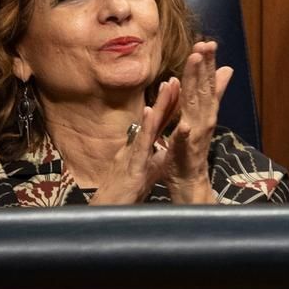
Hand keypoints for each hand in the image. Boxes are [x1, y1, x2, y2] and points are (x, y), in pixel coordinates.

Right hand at [89, 80, 178, 205]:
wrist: (110, 211)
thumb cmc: (128, 192)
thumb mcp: (147, 171)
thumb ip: (155, 157)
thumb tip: (165, 148)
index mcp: (141, 147)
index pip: (158, 124)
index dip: (168, 107)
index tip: (178, 87)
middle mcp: (135, 146)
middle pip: (153, 119)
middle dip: (165, 99)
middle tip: (175, 77)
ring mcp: (132, 154)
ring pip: (148, 126)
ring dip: (159, 106)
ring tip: (168, 86)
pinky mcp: (132, 165)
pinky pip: (141, 145)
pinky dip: (146, 129)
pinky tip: (151, 114)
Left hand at [159, 40, 230, 203]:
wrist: (189, 178)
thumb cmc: (192, 146)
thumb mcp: (203, 115)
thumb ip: (214, 93)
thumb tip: (227, 69)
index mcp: (204, 110)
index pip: (207, 83)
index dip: (208, 63)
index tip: (208, 43)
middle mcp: (204, 118)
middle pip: (204, 89)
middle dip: (204, 66)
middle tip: (204, 45)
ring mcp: (197, 133)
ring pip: (196, 105)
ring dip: (196, 84)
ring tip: (195, 65)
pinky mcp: (186, 149)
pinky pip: (185, 139)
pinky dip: (185, 131)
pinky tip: (184, 123)